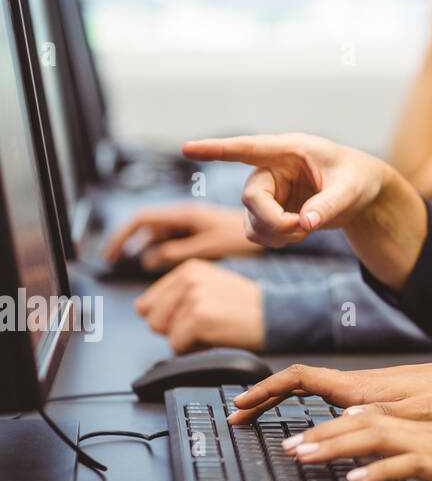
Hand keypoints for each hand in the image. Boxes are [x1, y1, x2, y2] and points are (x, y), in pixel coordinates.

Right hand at [103, 204, 258, 272]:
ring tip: (135, 266)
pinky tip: (160, 266)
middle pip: (146, 226)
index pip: (141, 218)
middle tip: (113, 263)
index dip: (121, 235)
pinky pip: (173, 240)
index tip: (109, 255)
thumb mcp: (208, 247)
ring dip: (146, 248)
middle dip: (129, 242)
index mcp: (184, 214)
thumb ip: (177, 253)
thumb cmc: (244, 237)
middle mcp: (185, 215)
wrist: (272, 228)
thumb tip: (148, 259)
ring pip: (159, 234)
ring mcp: (192, 223)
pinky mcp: (200, 231)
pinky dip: (162, 251)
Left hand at [134, 260, 263, 352]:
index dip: (170, 318)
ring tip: (212, 328)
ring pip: (164, 333)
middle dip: (174, 328)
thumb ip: (176, 293)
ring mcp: (193, 297)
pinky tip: (215, 337)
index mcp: (188, 269)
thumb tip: (142, 309)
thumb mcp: (209, 286)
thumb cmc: (243, 307)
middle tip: (206, 323)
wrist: (275, 315)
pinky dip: (194, 350)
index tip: (195, 316)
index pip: (147, 305)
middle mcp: (188, 279)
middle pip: (152, 320)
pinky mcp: (198, 318)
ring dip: (185, 339)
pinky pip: (176, 346)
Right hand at [180, 133, 387, 248]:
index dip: (217, 149)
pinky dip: (278, 240)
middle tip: (303, 228)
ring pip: (251, 221)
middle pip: (252, 198)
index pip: (248, 148)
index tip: (187, 148)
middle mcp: (272, 168)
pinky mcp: (268, 211)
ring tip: (307, 228)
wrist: (361, 192)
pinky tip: (301, 231)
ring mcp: (267, 191)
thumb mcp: (350, 189)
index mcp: (290, 149)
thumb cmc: (357, 179)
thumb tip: (305, 224)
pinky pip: (257, 234)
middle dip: (274, 220)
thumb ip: (329, 205)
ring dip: (277, 233)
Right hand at [226, 359, 431, 424]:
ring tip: (258, 415)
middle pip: (296, 382)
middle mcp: (355, 382)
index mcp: (356, 386)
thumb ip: (373, 418)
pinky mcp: (373, 394)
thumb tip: (336, 420)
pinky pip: (325, 394)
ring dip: (280, 399)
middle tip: (238, 414)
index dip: (266, 389)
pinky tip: (304, 417)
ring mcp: (362, 387)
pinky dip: (303, 402)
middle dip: (263, 396)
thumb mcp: (409, 414)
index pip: (299, 378)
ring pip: (309, 388)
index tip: (241, 403)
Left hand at [280, 414, 431, 480]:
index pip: (372, 423)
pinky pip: (406, 466)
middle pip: (363, 428)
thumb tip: (399, 479)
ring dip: (336, 449)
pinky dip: (378, 472)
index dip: (335, 429)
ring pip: (376, 441)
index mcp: (425, 431)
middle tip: (287, 446)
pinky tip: (353, 480)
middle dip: (322, 437)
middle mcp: (425, 433)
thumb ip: (428, 466)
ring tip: (303, 457)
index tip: (305, 438)